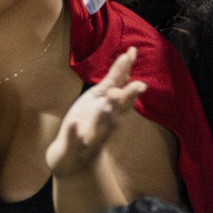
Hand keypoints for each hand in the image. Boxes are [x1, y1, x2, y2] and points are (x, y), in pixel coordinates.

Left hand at [48, 47, 146, 176]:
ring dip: (104, 116)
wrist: (74, 158)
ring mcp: (91, 134)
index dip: (127, 71)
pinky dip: (75, 133)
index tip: (132, 53)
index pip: (123, 88)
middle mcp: (106, 121)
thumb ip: (115, 78)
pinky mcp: (75, 145)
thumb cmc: (91, 121)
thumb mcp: (102, 96)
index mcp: (111, 107)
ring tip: (107, 104)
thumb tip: (129, 53)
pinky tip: (74, 125)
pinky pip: (75, 139)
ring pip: (100, 125)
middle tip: (138, 85)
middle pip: (118, 109)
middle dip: (126, 97)